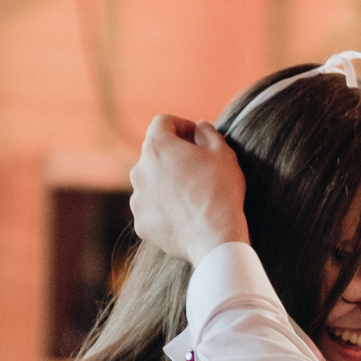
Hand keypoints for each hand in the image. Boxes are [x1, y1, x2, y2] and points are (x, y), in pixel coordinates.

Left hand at [128, 113, 248, 265]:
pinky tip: (185, 215)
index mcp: (157, 147)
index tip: (196, 136)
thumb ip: (208, 133)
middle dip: (173, 156)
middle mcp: (139, 170)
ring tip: (191, 195)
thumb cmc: (221, 191)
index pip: (163, 122)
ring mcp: (137, 199)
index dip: (181, 125)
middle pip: (154, 154)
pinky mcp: (141, 223)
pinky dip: (164, 209)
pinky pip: (151, 210)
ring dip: (167, 183)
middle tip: (197, 167)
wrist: (215, 237)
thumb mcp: (223, 153)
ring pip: (151, 183)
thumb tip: (199, 127)